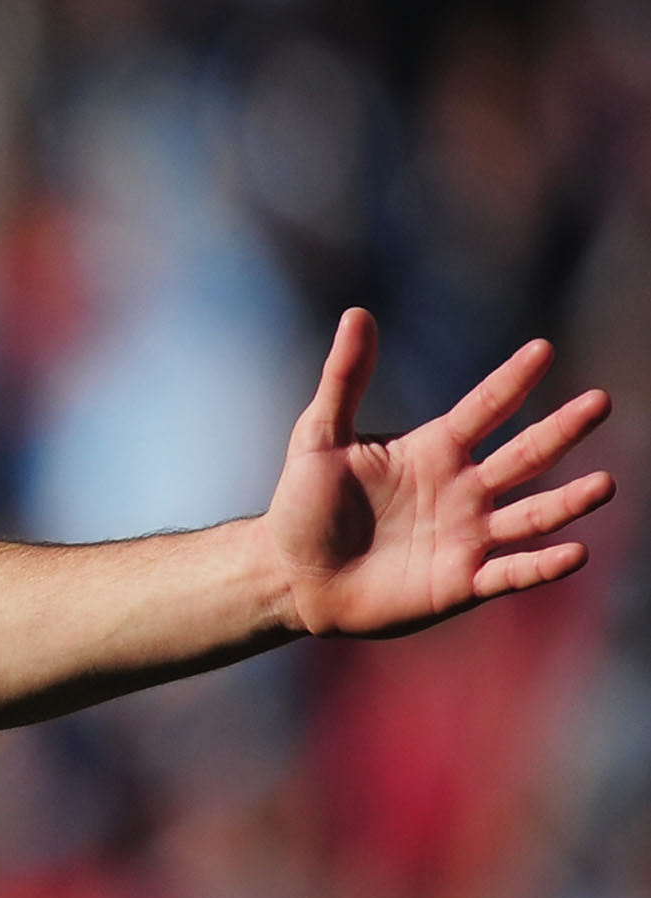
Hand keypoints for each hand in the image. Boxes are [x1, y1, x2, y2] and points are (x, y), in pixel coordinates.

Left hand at [268, 310, 616, 637]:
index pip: (484, 408)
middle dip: (562, 431)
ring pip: (531, 515)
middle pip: (524, 455)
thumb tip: (356, 314)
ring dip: (568, 501)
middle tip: (600, 402)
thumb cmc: (304, 506)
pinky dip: (543, 566)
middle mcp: (463, 489)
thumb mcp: (319, 437)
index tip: (542, 350)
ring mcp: (468, 536)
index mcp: (435, 449)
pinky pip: (511, 572)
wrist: (291, 577)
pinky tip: (575, 553)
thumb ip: (344, 380)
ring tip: (606, 484)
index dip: (511, 381)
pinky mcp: (461, 582)